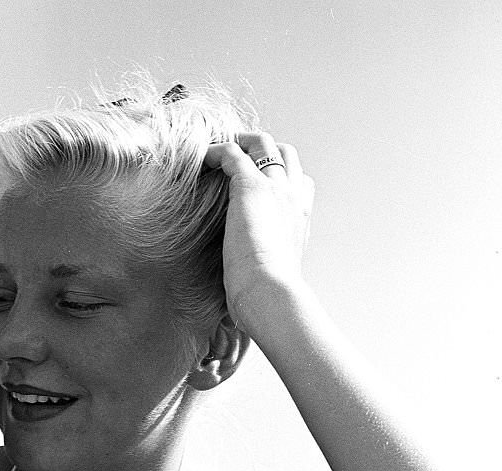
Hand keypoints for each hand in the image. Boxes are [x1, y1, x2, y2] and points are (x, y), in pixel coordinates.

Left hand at [204, 132, 314, 337]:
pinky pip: (232, 153)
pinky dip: (215, 149)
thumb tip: (247, 299)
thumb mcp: (275, 278)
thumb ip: (266, 271)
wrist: (272, 294)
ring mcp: (275, 187)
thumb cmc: (270, 298)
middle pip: (284, 152)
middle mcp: (293, 196)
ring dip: (239, 140)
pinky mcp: (250, 185)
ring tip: (216, 147)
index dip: (279, 174)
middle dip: (261, 147)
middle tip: (236, 152)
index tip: (258, 178)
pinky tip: (200, 157)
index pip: (298, 181)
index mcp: (301, 217)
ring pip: (261, 143)